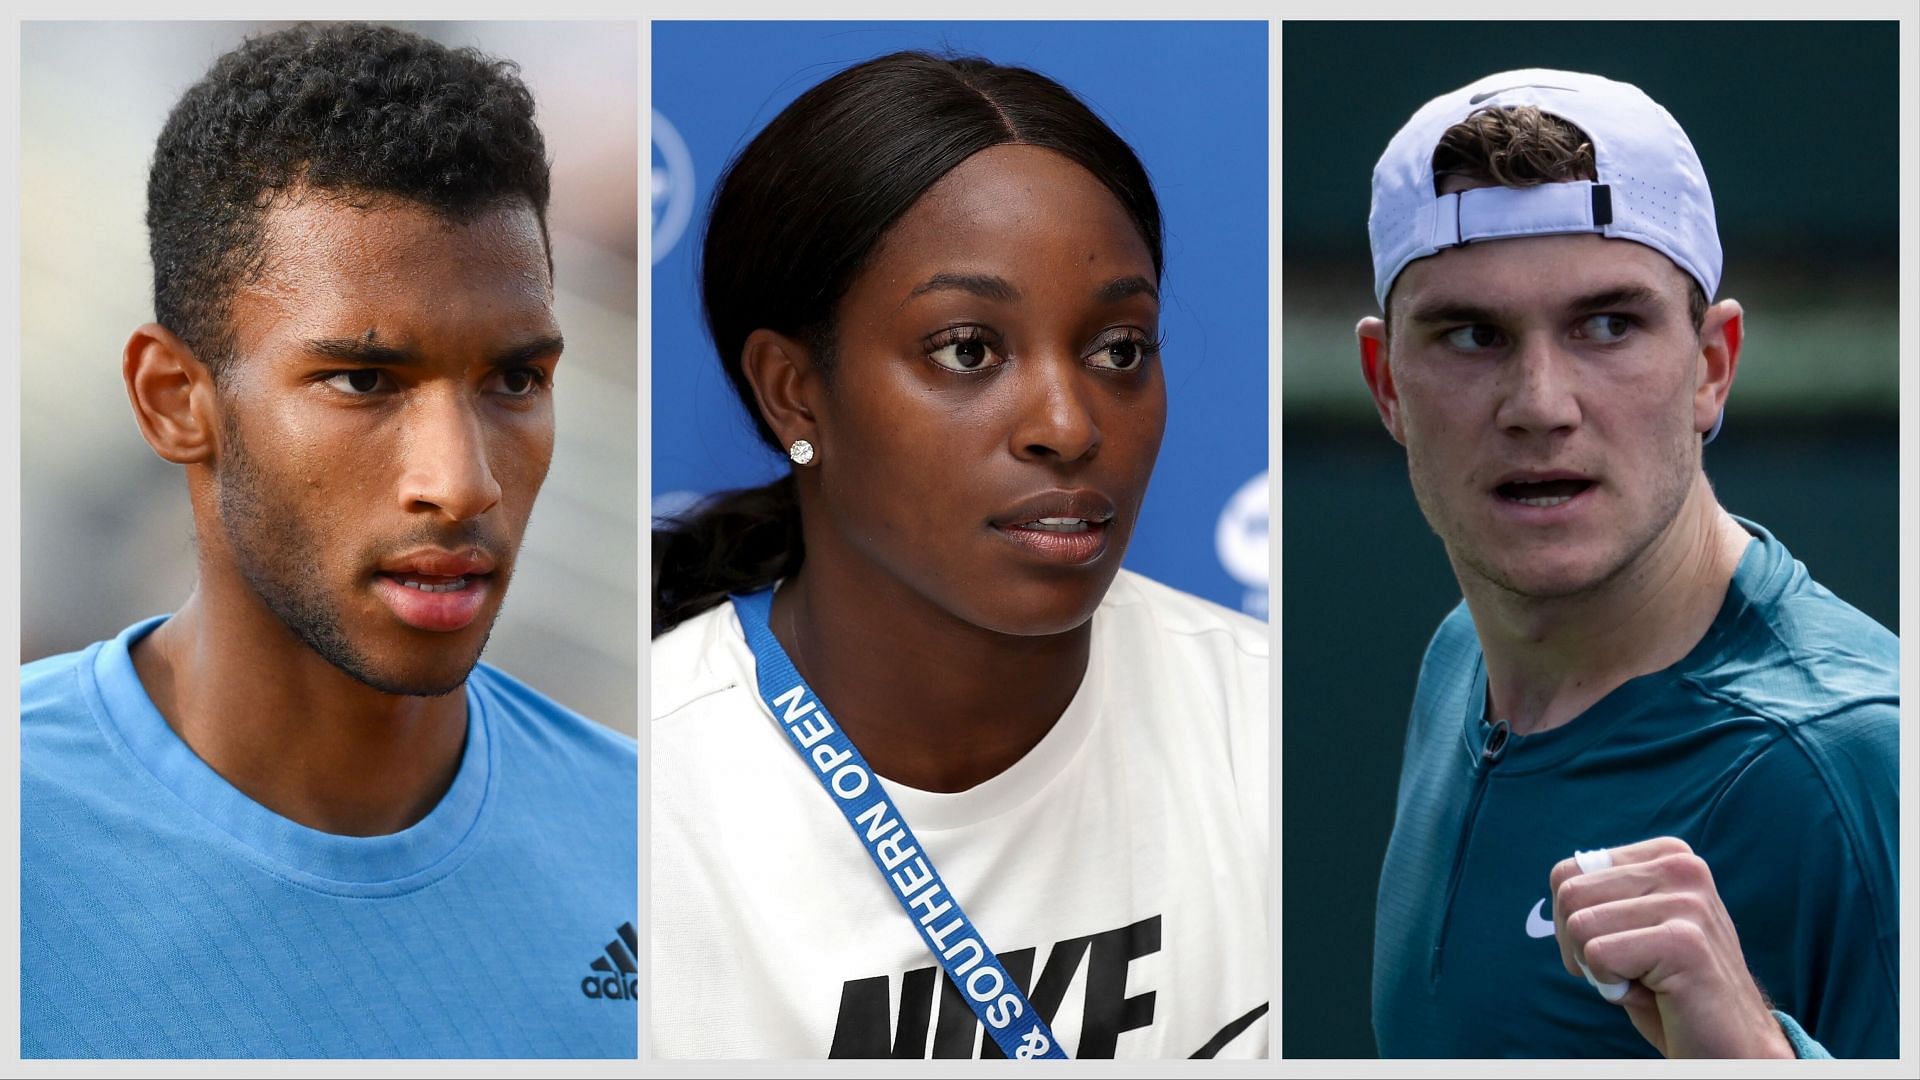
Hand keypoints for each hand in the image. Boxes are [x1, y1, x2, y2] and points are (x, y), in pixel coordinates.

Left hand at [1550, 837, 1792, 1058]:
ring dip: (1598, 968)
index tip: (1610, 945)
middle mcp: (1682, 867)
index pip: (1567, 872)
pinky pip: (1599, 956)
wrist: (1733, 1046)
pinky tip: (1656, 994)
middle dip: (1577, 945)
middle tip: (1624, 971)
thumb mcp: (1631, 926)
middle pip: (1569, 895)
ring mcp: (1687, 903)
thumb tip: (1563, 881)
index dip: (1569, 920)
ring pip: (1580, 926)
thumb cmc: (1670, 988)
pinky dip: (1612, 986)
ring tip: (1645, 981)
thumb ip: (1600, 896)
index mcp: (1668, 855)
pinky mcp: (1684, 942)